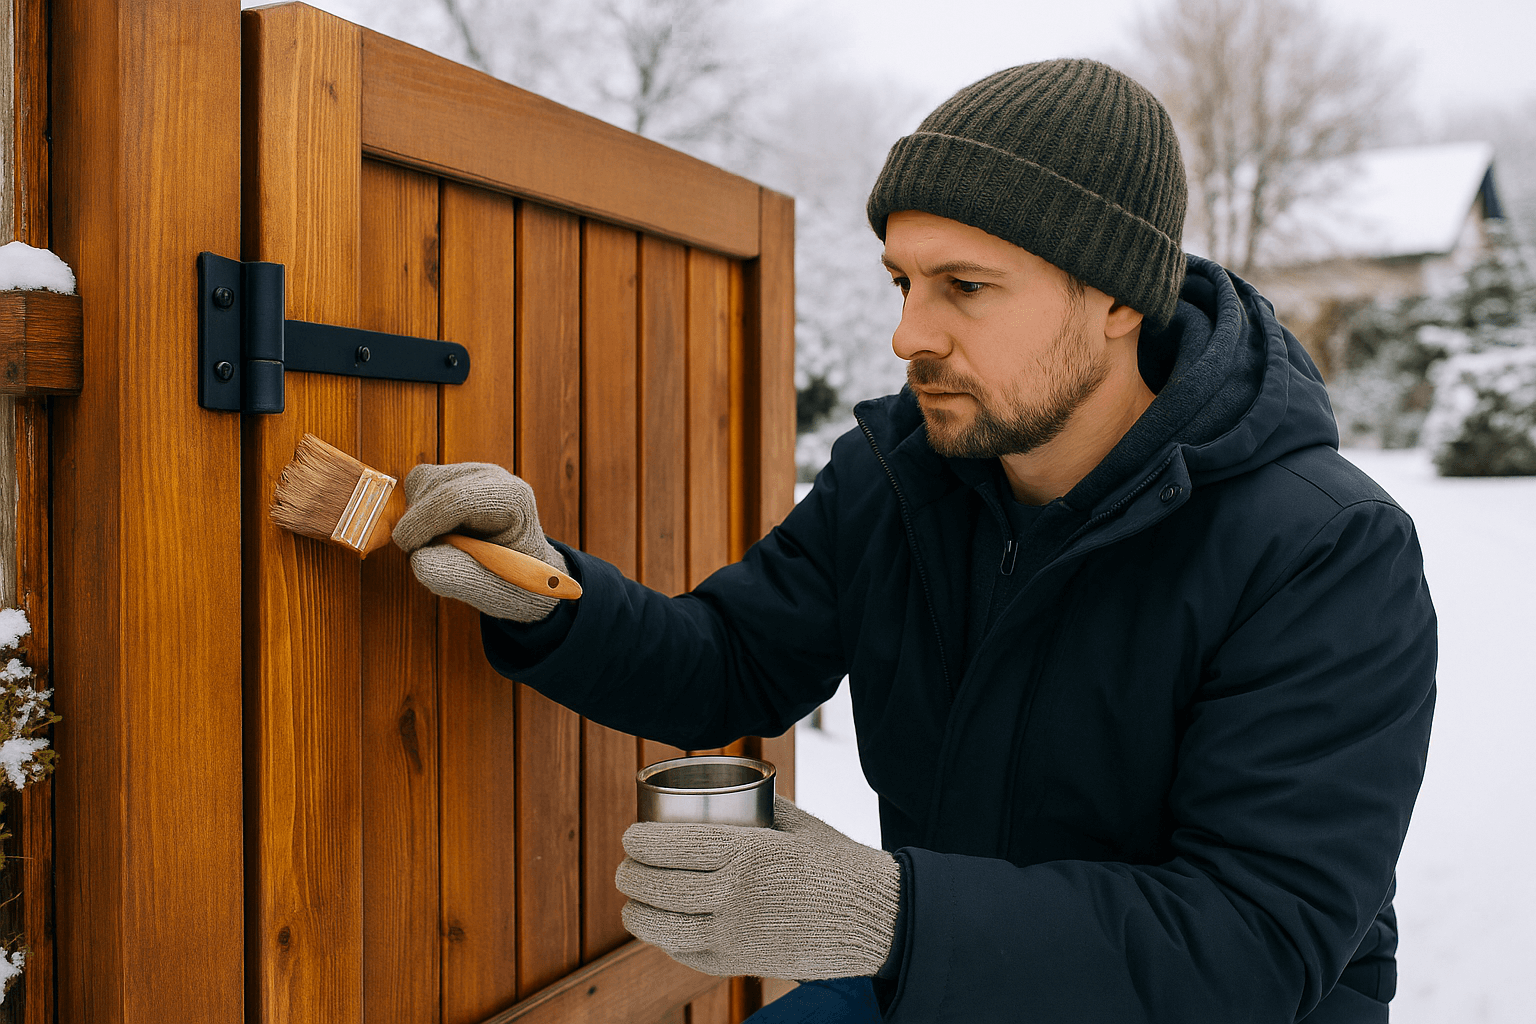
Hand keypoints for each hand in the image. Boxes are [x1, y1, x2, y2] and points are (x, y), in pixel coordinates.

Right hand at [391, 462, 569, 621]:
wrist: (526, 569)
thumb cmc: (516, 581)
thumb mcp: (495, 589)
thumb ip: (459, 577)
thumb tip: (418, 558)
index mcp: (513, 500)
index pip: (458, 498)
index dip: (424, 522)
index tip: (409, 548)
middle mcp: (493, 476)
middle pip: (434, 483)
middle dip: (418, 521)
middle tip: (426, 555)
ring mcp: (473, 472)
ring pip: (422, 481)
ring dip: (417, 516)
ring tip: (441, 545)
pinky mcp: (455, 475)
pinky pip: (420, 486)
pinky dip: (418, 512)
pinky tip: (439, 532)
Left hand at [616, 795, 900, 980]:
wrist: (871, 918)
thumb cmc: (835, 863)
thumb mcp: (796, 824)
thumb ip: (757, 807)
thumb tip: (724, 787)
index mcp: (749, 852)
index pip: (673, 846)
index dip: (640, 842)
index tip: (631, 836)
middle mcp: (735, 895)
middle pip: (658, 885)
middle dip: (631, 875)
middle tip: (627, 865)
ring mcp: (735, 934)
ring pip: (663, 927)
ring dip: (637, 912)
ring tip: (633, 900)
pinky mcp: (740, 963)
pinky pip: (686, 953)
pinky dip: (664, 940)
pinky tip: (660, 927)